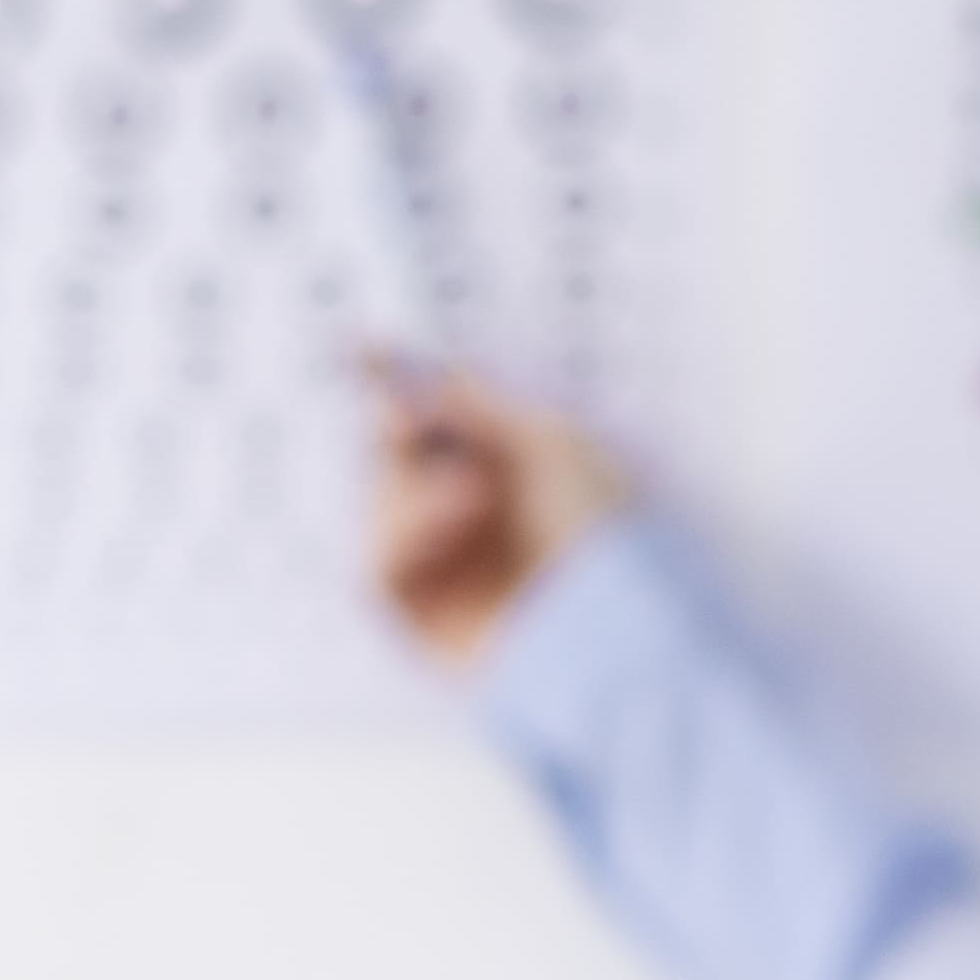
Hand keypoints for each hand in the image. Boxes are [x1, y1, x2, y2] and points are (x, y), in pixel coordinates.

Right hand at [368, 358, 629, 664]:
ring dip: (415, 489)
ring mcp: (448, 567)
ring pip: (382, 507)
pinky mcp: (423, 616)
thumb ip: (477, 401)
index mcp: (514, 472)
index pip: (441, 423)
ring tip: (472, 493)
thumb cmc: (599, 533)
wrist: (610, 627)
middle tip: (410, 418)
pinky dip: (405, 535)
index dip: (403, 388)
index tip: (369, 352)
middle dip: (398, 433)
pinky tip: (453, 524)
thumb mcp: (550, 439)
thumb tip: (421, 371)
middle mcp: (477, 518)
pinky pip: (378, 565)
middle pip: (396, 459)